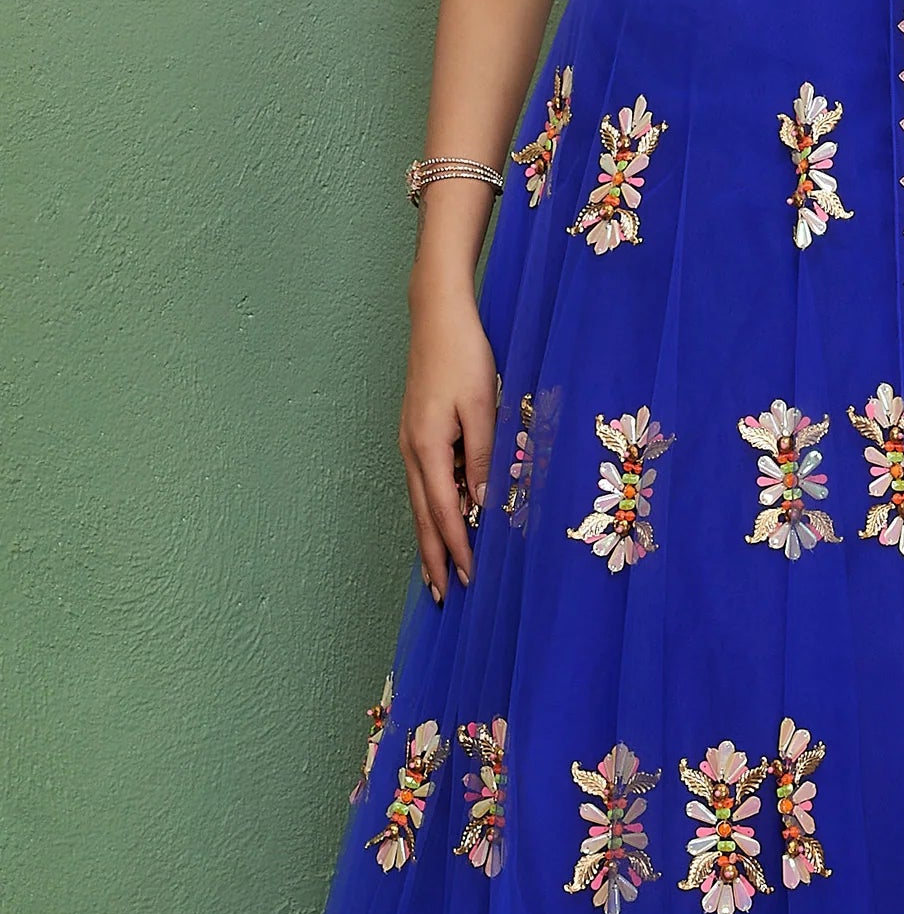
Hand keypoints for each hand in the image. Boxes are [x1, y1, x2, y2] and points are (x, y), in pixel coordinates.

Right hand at [400, 276, 498, 597]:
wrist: (437, 316)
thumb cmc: (463, 356)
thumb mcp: (482, 407)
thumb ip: (484, 457)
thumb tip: (484, 504)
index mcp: (428, 447)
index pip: (444, 512)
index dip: (456, 548)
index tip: (468, 578)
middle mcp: (412, 450)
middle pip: (422, 516)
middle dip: (433, 557)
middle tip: (442, 596)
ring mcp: (410, 442)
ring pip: (420, 502)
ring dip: (429, 538)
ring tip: (437, 571)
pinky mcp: (416, 433)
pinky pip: (424, 483)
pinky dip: (431, 510)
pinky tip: (442, 521)